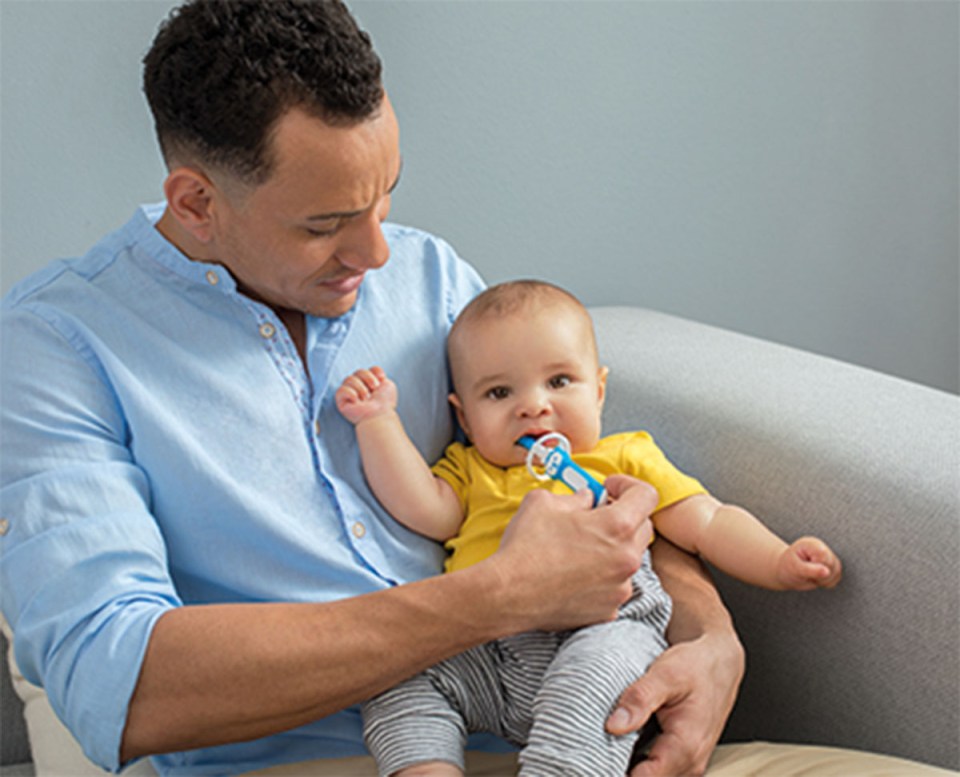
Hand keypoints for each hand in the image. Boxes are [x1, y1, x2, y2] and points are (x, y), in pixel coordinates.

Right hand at [335, 366, 396, 424]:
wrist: (380, 415)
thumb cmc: (385, 403)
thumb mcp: (387, 384)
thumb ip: (379, 374)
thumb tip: (370, 371)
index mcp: (368, 383)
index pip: (367, 369)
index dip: (374, 373)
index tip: (381, 380)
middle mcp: (358, 387)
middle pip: (358, 371)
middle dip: (368, 378)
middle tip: (374, 390)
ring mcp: (349, 394)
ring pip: (349, 379)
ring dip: (361, 388)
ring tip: (366, 398)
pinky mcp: (341, 402)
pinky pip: (340, 390)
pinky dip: (350, 393)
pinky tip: (356, 400)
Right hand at [489, 475, 656, 632]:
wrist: (508, 594)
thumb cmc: (525, 547)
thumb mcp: (545, 502)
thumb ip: (575, 496)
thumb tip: (586, 500)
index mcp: (617, 526)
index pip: (647, 495)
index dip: (628, 485)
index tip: (610, 488)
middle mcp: (626, 558)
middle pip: (643, 527)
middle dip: (623, 516)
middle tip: (595, 514)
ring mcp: (620, 587)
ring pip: (629, 558)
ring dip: (612, 547)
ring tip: (580, 546)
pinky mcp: (608, 610)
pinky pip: (615, 584)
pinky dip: (602, 575)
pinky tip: (575, 572)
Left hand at [607, 627, 744, 775]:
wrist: (720, 661)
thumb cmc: (698, 666)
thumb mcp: (666, 674)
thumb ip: (640, 699)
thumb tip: (614, 725)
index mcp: (686, 746)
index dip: (613, 772)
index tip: (592, 760)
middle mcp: (690, 763)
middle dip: (616, 768)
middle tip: (593, 750)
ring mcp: (687, 763)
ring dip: (627, 766)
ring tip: (605, 745)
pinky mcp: (681, 758)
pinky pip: (656, 772)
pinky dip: (637, 763)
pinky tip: (621, 745)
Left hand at [776, 536, 842, 589]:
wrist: (786, 573)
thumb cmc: (788, 567)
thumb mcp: (795, 568)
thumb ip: (811, 570)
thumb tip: (827, 572)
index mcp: (811, 544)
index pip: (823, 555)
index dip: (817, 566)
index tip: (805, 567)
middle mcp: (822, 548)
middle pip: (832, 564)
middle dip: (820, 575)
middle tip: (806, 574)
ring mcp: (829, 556)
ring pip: (836, 571)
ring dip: (823, 580)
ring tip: (810, 576)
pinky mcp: (832, 566)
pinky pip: (837, 578)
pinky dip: (826, 582)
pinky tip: (816, 578)